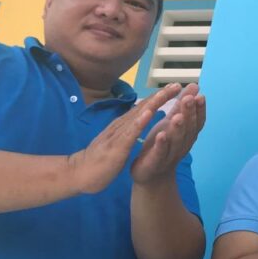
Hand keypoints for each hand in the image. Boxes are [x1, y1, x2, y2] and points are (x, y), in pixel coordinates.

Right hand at [68, 84, 182, 193]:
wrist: (80, 173)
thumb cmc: (100, 158)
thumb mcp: (118, 140)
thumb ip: (128, 128)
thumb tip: (139, 116)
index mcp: (124, 125)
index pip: (144, 108)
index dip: (159, 97)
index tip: (175, 88)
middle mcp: (121, 125)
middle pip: (143, 107)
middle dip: (160, 96)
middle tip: (177, 84)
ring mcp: (118, 135)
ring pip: (137, 116)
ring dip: (152, 104)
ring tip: (165, 93)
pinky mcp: (116, 147)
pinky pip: (129, 133)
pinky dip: (139, 122)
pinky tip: (148, 114)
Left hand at [131, 84, 206, 185]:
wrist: (150, 175)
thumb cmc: (162, 145)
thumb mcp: (171, 123)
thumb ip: (181, 106)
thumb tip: (194, 86)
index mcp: (187, 135)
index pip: (197, 121)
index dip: (199, 110)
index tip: (200, 95)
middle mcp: (182, 144)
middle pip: (188, 129)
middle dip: (189, 114)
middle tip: (189, 99)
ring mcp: (170, 155)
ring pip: (177, 141)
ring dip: (178, 129)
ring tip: (178, 116)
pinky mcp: (155, 163)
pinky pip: (160, 153)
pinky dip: (162, 145)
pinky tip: (161, 135)